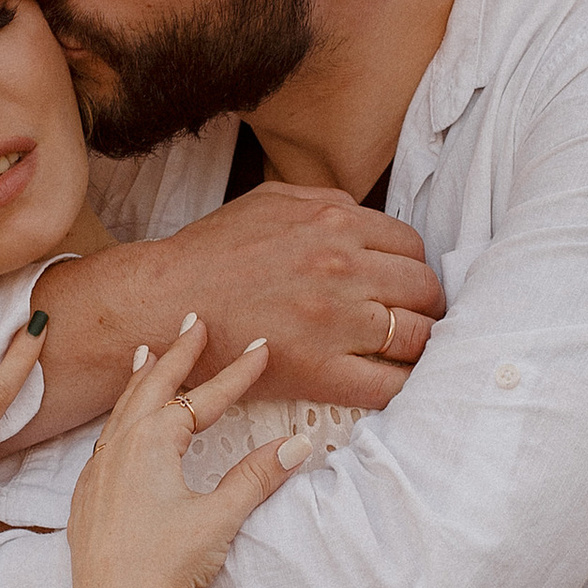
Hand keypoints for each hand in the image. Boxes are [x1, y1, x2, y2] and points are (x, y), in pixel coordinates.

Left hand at [67, 320, 308, 587]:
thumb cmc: (167, 566)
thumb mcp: (219, 517)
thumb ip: (256, 477)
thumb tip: (299, 446)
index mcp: (150, 444)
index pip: (202, 398)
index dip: (236, 373)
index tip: (261, 347)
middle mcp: (117, 450)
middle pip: (152, 387)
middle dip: (178, 354)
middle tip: (195, 322)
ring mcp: (97, 475)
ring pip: (121, 413)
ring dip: (140, 381)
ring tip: (147, 353)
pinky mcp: (87, 502)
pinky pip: (104, 442)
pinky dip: (119, 419)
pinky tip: (123, 426)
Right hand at [135, 185, 440, 410]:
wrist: (162, 302)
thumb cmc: (209, 253)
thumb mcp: (270, 201)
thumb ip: (325, 201)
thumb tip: (363, 214)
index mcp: (335, 223)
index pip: (411, 246)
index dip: (413, 267)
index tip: (404, 284)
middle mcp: (343, 268)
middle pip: (424, 290)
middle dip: (425, 305)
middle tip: (413, 318)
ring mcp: (335, 322)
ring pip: (415, 337)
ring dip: (418, 346)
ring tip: (406, 352)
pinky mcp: (320, 370)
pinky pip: (387, 384)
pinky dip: (401, 386)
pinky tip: (394, 383)